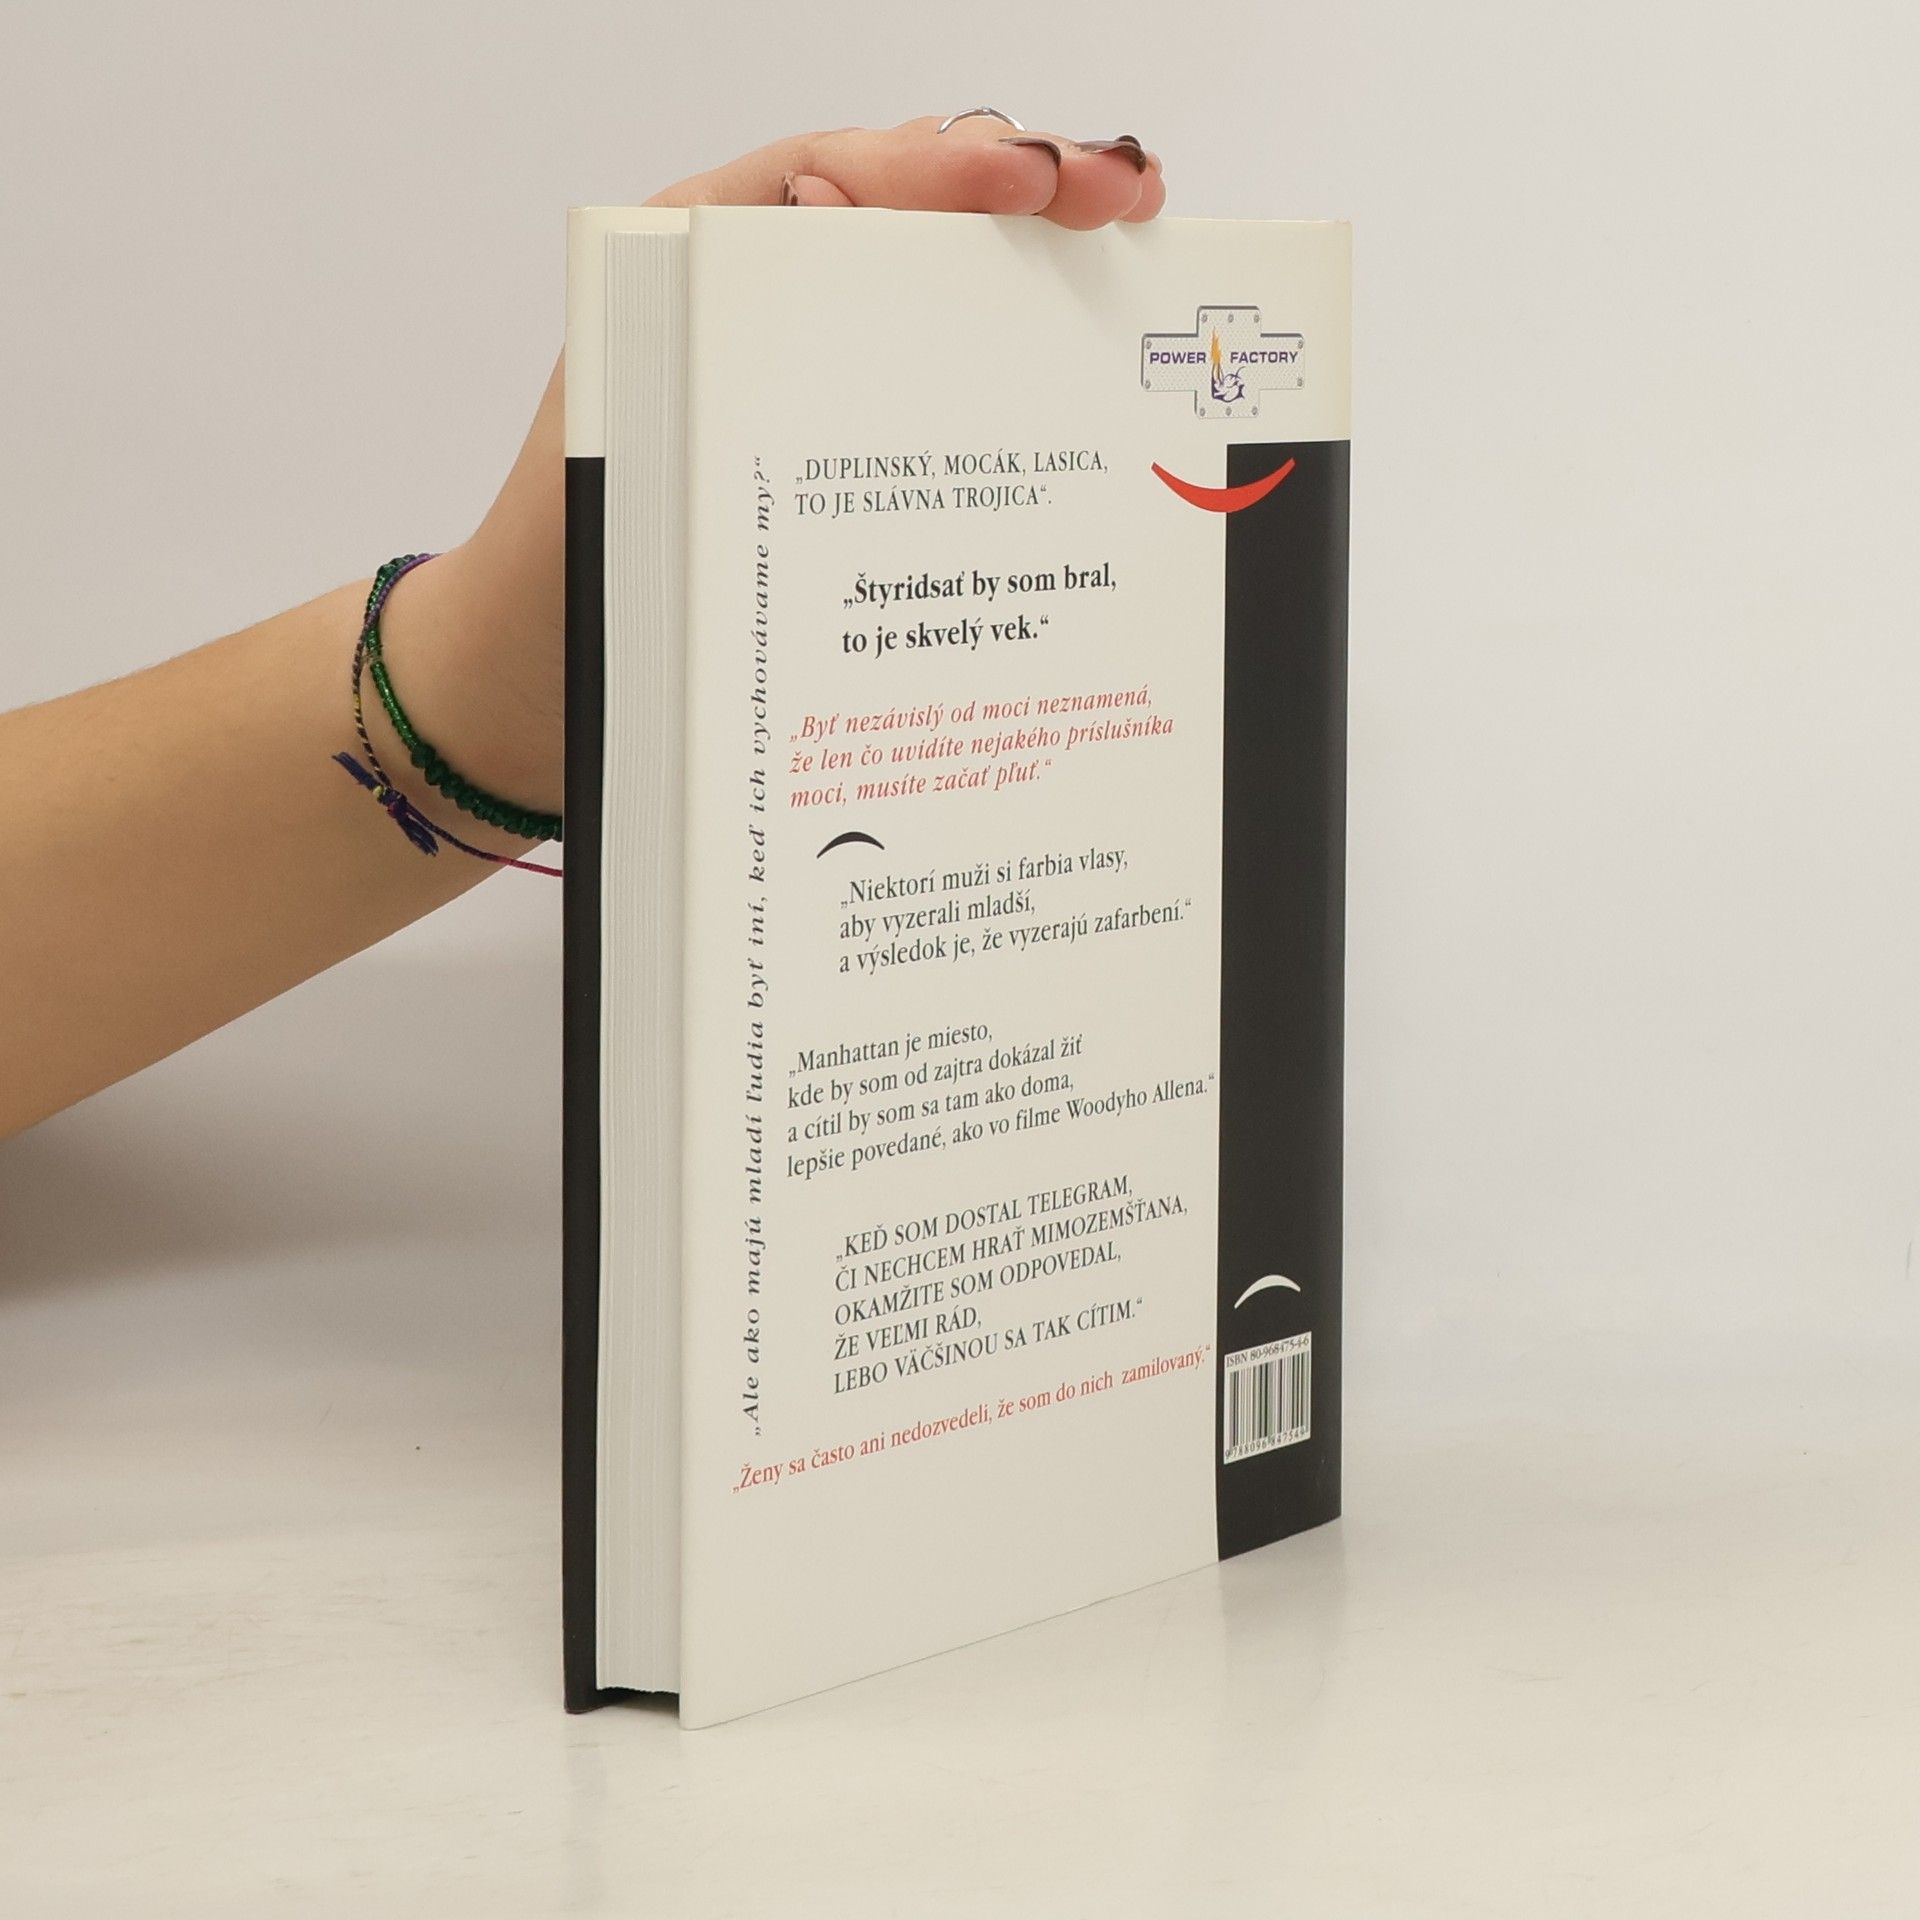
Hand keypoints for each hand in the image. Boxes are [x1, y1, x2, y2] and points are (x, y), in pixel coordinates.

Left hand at [402, 116, 1166, 819]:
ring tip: (1122, 245)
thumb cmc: (555, 569)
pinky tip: (1083, 391)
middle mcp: (766, 318)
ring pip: (942, 302)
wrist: (534, 691)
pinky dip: (1016, 391)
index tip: (1030, 180)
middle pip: (914, 220)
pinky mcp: (845, 474)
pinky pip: (939, 409)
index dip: (941, 164)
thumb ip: (705, 332)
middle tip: (1122, 199)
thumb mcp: (618, 438)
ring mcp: (814, 394)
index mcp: (697, 277)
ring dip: (1037, 275)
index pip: (836, 178)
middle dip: (1027, 190)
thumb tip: (839, 219)